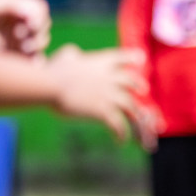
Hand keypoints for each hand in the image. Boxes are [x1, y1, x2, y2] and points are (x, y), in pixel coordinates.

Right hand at [46, 44, 160, 149]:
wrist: (52, 85)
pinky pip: (118, 125)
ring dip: (135, 116)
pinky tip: (120, 141)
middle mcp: (110, 78)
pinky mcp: (104, 111)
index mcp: (102, 62)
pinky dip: (121, 134)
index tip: (141, 58)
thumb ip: (74, 54)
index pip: (121, 58)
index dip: (131, 58)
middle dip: (138, 86)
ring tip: (136, 123)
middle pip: (131, 82)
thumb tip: (75, 53)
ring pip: (130, 107)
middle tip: (143, 91)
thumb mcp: (66, 55)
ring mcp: (110, 95)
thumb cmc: (54, 70)